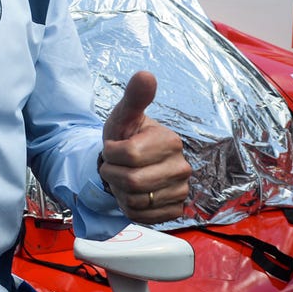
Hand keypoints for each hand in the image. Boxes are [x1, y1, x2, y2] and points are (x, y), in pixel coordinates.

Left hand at [99, 71, 191, 223]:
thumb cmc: (124, 136)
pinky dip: (129, 208)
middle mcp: (183, 167)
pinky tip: (132, 194)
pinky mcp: (176, 210)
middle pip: (133, 181)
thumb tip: (145, 74)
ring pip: (136, 201)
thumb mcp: (123, 116)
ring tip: (123, 178)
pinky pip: (143, 217)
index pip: (129, 154)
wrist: (128, 163)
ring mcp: (182, 190)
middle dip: (112, 175)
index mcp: (171, 140)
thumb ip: (133, 98)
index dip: (110, 154)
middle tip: (114, 166)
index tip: (112, 148)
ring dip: (119, 192)